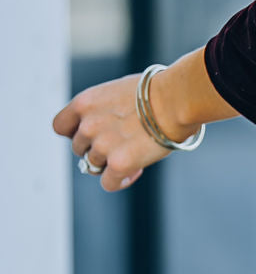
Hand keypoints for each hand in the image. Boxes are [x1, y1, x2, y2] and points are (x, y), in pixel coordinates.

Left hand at [51, 71, 197, 192]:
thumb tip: (110, 125)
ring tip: (135, 155)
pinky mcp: (118, 164)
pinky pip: (109, 183)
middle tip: (121, 145)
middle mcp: (87, 125)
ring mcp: (102, 146)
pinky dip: (120, 181)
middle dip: (97, 149)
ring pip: (95, 166)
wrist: (177, 99)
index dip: (75, 133)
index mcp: (85, 103)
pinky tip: (136, 171)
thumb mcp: (119, 90)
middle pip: (79, 149)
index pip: (60, 127)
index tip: (91, 135)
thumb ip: (104, 108)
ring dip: (111, 163)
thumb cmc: (158, 91)